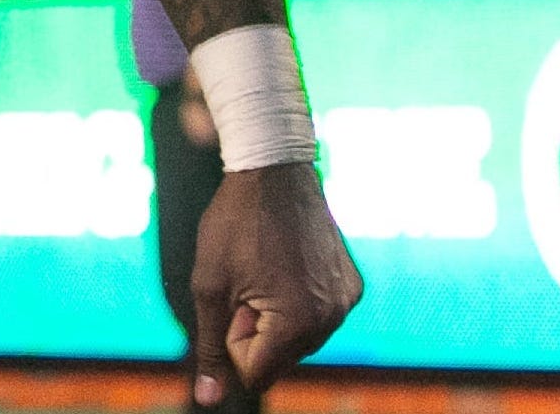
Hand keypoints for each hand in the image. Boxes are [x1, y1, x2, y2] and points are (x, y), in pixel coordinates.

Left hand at [190, 161, 362, 403]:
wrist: (273, 168)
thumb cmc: (234, 224)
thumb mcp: (210, 287)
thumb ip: (211, 347)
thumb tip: (208, 400)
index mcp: (299, 323)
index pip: (256, 373)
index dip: (233, 341)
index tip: (233, 298)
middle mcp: (334, 318)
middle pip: (279, 358)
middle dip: (254, 331)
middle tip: (248, 279)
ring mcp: (347, 301)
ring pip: (297, 339)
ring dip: (274, 317)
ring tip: (266, 268)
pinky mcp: (352, 284)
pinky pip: (318, 314)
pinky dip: (297, 300)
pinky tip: (286, 263)